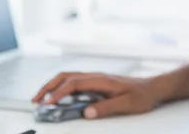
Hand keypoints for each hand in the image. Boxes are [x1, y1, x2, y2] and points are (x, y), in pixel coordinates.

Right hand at [31, 72, 157, 118]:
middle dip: (48, 86)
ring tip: (42, 98)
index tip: (48, 103)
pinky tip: (59, 97)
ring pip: (69, 77)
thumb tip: (86, 112)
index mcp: (101, 80)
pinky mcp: (97, 83)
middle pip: (66, 77)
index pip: (74, 83)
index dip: (59, 92)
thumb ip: (106, 108)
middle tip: (35, 99)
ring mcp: (96, 78)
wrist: (153, 87)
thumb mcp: (126, 104)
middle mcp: (96, 76)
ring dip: (53, 86)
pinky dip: (62, 87)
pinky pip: (75, 82)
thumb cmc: (142, 95)